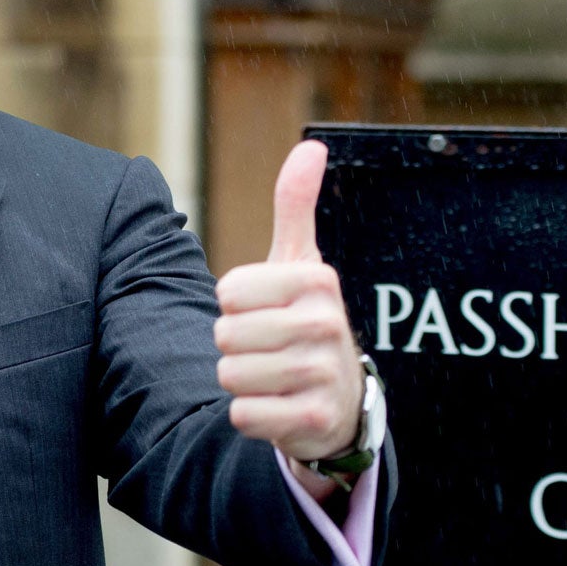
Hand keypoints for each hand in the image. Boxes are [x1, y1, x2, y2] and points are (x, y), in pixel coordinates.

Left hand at [214, 141, 364, 476]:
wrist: (342, 399)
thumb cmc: (305, 319)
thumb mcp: (300, 262)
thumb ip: (295, 205)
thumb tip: (311, 146)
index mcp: (316, 279)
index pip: (227, 292)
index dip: (235, 306)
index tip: (265, 310)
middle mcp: (326, 323)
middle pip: (224, 334)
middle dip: (235, 346)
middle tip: (269, 348)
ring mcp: (323, 373)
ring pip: (230, 375)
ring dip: (241, 381)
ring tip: (272, 376)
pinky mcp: (314, 419)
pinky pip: (243, 414)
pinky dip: (250, 414)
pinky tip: (278, 406)